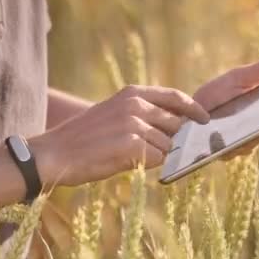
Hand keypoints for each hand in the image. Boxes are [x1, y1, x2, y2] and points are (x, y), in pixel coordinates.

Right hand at [33, 85, 209, 185]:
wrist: (54, 153)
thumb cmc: (84, 138)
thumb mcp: (113, 113)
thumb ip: (142, 114)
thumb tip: (175, 126)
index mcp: (132, 93)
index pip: (175, 97)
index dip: (194, 109)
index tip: (205, 119)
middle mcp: (136, 105)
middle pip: (175, 125)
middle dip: (172, 140)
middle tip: (154, 150)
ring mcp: (135, 124)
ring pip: (167, 145)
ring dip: (155, 155)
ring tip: (128, 156)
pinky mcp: (132, 146)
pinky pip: (157, 159)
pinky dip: (148, 165)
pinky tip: (125, 163)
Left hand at [193, 53, 258, 158]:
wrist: (187, 113)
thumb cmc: (218, 94)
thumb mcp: (241, 77)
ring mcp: (245, 143)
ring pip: (258, 138)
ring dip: (256, 131)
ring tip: (255, 122)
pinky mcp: (228, 152)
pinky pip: (239, 148)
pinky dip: (238, 140)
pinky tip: (233, 134)